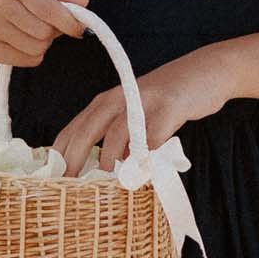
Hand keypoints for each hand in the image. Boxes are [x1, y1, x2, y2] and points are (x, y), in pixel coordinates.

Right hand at [0, 0, 90, 68]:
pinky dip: (32, 54)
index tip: (79, 26)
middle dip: (54, 31)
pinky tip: (24, 39)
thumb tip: (85, 0)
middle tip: (48, 22)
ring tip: (34, 29)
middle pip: (44, 33)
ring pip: (36, 49)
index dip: (70, 22)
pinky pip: (25, 61)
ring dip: (43, 43)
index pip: (49, 9)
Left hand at [48, 44, 237, 176]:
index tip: (52, 178)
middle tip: (70, 185)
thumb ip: (116, 135)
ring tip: (107, 180)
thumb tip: (98, 170)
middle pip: (89, 129)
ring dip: (109, 158)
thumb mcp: (134, 111)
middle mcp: (120, 98)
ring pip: (118, 132)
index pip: (74, 128)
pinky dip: (146, 156)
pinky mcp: (169, 108)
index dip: (60, 153)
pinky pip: (153, 137)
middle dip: (75, 159)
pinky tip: (144, 170)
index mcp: (107, 101)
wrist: (205, 72)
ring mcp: (144, 102)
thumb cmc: (165, 101)